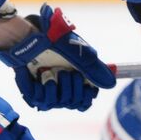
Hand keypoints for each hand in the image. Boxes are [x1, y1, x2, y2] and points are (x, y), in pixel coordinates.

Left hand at [0, 5, 114, 110]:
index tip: (89, 87)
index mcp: (73, 79)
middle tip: (71, 74)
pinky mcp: (31, 92)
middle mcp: (60, 87)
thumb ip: (95, 69)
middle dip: (75, 89)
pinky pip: (42, 102)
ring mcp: (45, 90)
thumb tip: (111, 84)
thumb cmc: (55, 40)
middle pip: (74, 103)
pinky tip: (44, 76)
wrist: (29, 36)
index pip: (85, 101)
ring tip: (55, 73)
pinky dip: (46, 90)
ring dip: (60, 89)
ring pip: (59, 104)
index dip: (88, 97)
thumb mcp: (80, 53)